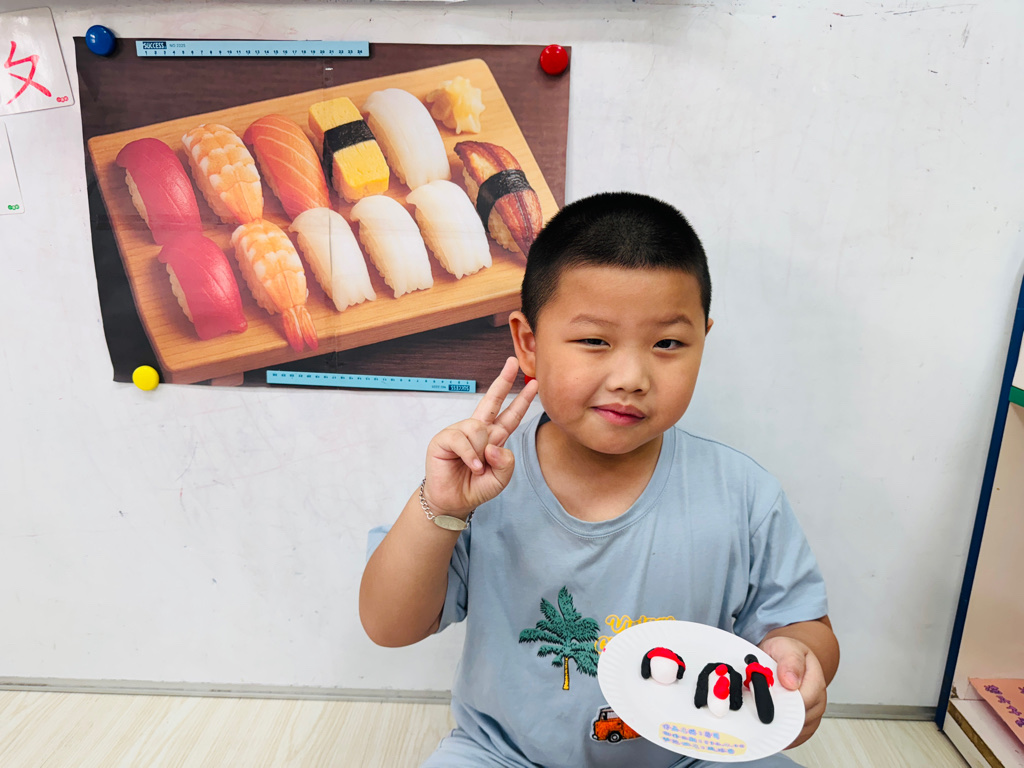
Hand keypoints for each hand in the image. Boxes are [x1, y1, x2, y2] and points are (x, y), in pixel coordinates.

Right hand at [422, 357, 538, 518]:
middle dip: (503, 381)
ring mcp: (460, 432)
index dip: (522, 401)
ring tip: (477, 468)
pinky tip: (471, 466)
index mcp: (494, 438)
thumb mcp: (501, 479)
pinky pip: (462, 439)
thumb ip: (506, 463)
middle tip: (512, 363)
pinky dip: (469, 455)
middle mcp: (478, 431)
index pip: (511, 416)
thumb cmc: (476, 488)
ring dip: (481, 451)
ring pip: (478, 428)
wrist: (453, 502)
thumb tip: (494, 445)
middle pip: (492, 401)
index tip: (534, 384)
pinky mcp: (444, 439)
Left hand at [758, 635, 826, 748]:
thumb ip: (790, 661)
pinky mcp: (804, 724)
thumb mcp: (785, 647)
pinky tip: (767, 726)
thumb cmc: (785, 653)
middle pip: (800, 718)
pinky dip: (779, 734)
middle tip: (758, 708)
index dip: (784, 701)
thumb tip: (791, 681)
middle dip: (777, 715)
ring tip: (761, 713)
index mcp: (815, 679)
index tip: (765, 699)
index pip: (805, 700)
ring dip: (777, 724)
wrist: (785, 658)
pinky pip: (794, 737)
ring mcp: (812, 714)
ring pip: (796, 730)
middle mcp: (818, 699)